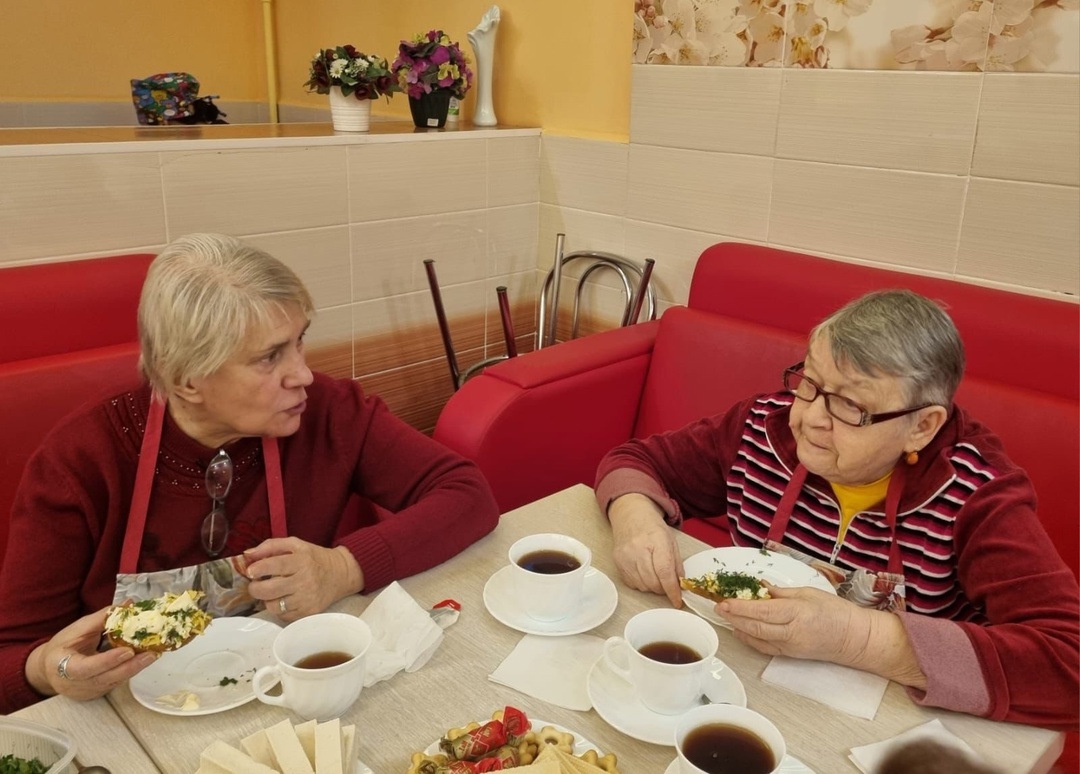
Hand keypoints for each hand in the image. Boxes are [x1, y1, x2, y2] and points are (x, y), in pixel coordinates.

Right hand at [27, 607, 157, 701]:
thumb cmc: (63, 646)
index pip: (85, 668)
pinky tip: (143, 660)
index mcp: (62, 666)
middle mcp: (75, 684)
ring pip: (113, 682)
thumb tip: (128, 604)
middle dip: (129, 666)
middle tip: (151, 654)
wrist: (49, 669)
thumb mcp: (77, 629)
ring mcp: (87, 691)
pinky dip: (129, 671)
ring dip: (134, 668)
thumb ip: (102, 618)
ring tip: (153, 654)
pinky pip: (115, 682)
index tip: (127, 651)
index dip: (107, 661)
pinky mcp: (97, 693)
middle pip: (104, 678)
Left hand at [245, 538, 362, 621]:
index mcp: (302, 561)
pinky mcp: (309, 613)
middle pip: (271, 590)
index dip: (258, 569)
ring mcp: (307, 599)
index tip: (250, 571)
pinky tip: (283, 600)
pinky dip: (278, 609)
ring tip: (272, 593)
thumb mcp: (295, 544)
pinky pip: (283, 616)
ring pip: (274, 606)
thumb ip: (270, 546)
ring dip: (267, 600)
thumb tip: (248, 555)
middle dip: (256, 588)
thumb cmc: (314, 558)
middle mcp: (305, 581)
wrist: (340, 574)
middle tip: (255, 584)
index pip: (275, 565)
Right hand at [609, 494, 684, 606]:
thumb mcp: (671, 541)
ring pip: (643, 586)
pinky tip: (644, 573)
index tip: (677, 601)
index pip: (665, 572)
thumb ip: (677, 564)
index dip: (672, 590)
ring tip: (655, 575)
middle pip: (653, 582)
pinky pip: (632, 584)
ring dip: (652, 587)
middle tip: (667, 584)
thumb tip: (680, 585)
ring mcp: (625, 556)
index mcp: (657, 541)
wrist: (630, 515)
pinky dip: (641, 584)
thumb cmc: (652, 527)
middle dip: (663, 589)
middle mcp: (638, 549)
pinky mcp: (617, 562)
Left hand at [716, 585, 926, 687]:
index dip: (739, 607)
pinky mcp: (790, 655)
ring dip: (737, 627)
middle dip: (733, 617)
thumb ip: (782, 593)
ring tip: (726, 616)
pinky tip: (740, 630)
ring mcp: (790, 647)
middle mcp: (791, 632)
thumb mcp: (809, 593)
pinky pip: (764, 647)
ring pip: (756, 638)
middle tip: (718, 606)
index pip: (760, 611)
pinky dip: (749, 638)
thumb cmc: (837, 612)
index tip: (723, 601)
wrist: (855, 639)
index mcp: (797, 613)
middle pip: (754, 626)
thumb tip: (761, 588)